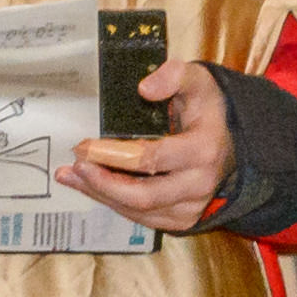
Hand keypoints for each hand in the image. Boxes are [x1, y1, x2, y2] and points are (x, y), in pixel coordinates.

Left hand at [59, 59, 236, 231]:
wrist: (227, 140)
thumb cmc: (205, 110)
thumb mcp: (197, 82)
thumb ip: (174, 76)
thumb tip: (145, 88)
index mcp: (204, 150)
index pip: (152, 159)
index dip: (113, 156)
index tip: (85, 146)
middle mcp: (200, 184)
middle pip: (142, 196)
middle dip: (101, 183)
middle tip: (74, 166)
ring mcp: (191, 206)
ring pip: (137, 210)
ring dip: (99, 193)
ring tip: (70, 176)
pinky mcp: (180, 219)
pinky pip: (139, 217)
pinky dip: (111, 202)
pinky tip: (88, 185)